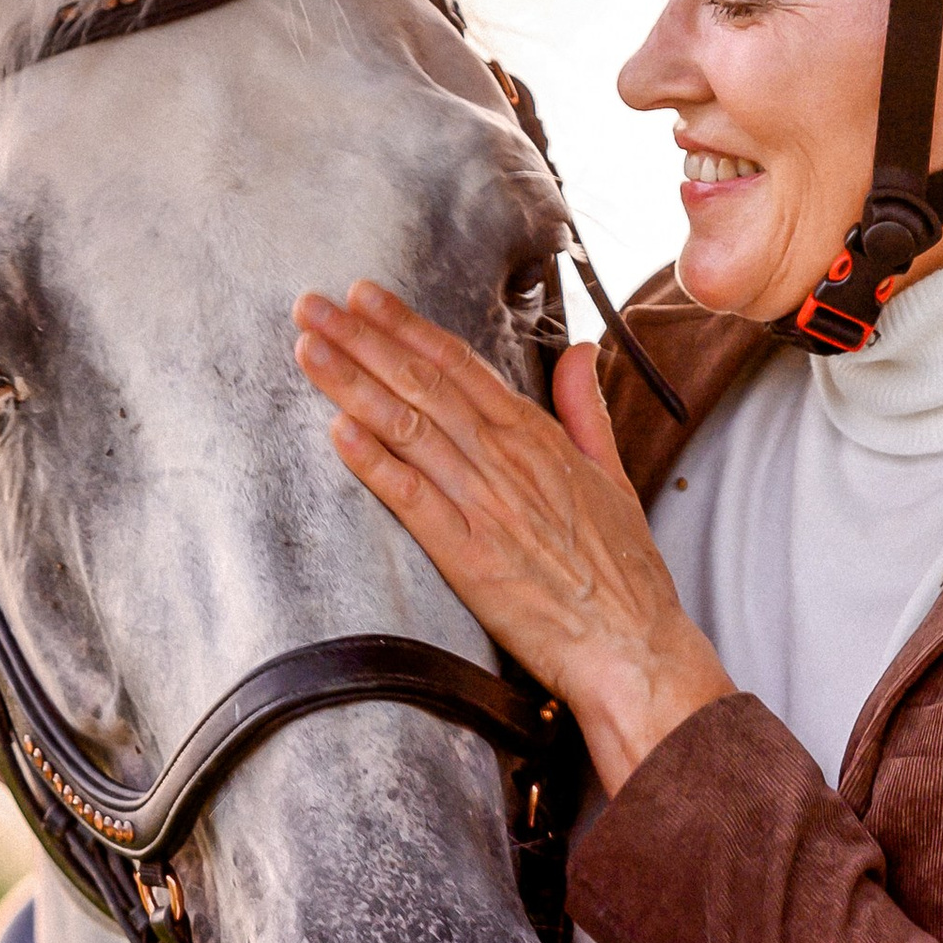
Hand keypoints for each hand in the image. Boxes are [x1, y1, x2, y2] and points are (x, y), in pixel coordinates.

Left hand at [292, 281, 733, 794]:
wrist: (633, 645)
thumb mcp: (614, 476)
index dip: (406, 327)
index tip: (364, 298)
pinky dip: (376, 463)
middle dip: (362, 340)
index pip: (461, 365)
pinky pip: (414, 500)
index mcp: (538, 438)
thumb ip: (587, 409)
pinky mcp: (471, 557)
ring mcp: (487, 506)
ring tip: (309, 349)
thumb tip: (580, 352)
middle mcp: (507, 461)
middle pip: (423, 384)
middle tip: (311, 305)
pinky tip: (339, 431)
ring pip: (410, 429)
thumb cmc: (624, 574)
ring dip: (354, 385)